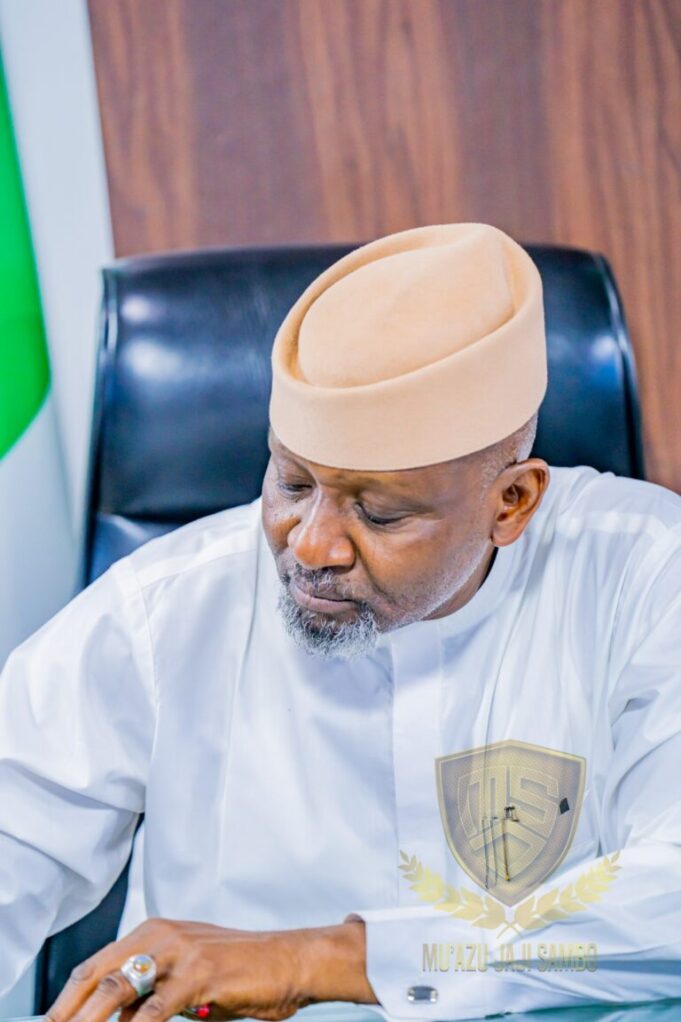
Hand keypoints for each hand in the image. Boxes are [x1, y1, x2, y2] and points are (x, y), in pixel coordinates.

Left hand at [45, 917, 376, 1021]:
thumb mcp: (190, 977)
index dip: (69, 998)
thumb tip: (117, 1018)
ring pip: (118, 989)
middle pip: (98, 974)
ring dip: (91, 1019)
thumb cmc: (242, 973)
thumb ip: (154, 990)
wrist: (291, 960)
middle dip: (69, 1010)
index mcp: (156, 931)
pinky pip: (155, 1008)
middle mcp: (162, 934)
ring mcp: (181, 951)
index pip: (97, 964)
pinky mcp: (200, 973)